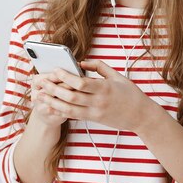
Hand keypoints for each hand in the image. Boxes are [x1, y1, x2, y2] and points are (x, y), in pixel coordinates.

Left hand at [34, 60, 154, 131]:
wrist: (141, 116)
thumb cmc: (130, 93)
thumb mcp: (117, 75)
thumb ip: (98, 66)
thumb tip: (81, 63)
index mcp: (105, 87)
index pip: (81, 83)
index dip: (66, 77)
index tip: (56, 70)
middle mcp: (98, 101)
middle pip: (71, 96)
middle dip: (54, 89)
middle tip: (42, 82)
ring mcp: (95, 112)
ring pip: (69, 109)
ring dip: (53, 103)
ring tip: (41, 96)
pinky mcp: (94, 119)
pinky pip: (74, 116)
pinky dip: (61, 111)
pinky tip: (51, 106)